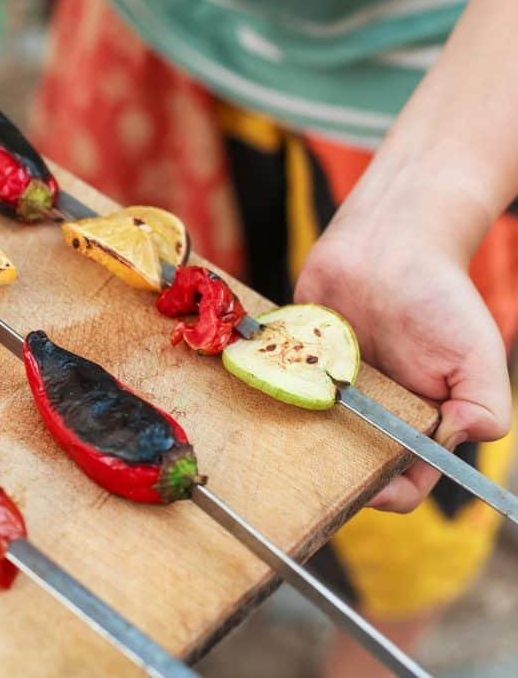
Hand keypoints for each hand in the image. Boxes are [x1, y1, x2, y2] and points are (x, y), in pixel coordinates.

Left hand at [295, 183, 511, 512]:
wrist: (388, 241)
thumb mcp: (479, 351)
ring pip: (307, 435)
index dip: (388, 495)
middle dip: (333, 474)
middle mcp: (371, 414)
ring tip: (282, 436)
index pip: (404, 481)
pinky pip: (275, 389)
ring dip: (293, 439)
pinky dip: (265, 393)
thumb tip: (462, 436)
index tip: (369, 490)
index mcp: (418, 423)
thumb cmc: (439, 295)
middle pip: (348, 466)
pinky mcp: (295, 363)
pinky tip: (252, 397)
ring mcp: (329, 391)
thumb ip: (484, 402)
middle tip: (315, 466)